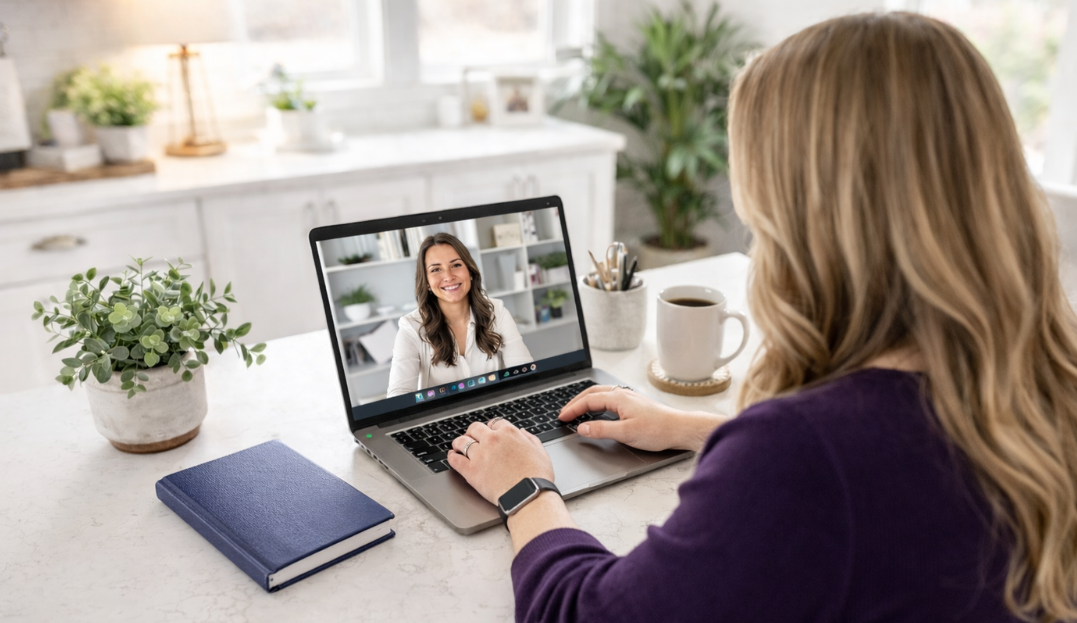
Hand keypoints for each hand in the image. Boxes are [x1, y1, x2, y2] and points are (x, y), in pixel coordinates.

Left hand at [447, 419, 554, 504]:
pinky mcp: (471, 471)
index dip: (491, 427)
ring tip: (458, 445)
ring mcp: (480, 454)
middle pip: (475, 428)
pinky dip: (452, 457)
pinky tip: (452, 456)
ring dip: (459, 442)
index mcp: (509, 433)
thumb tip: (523, 433)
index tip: (490, 432)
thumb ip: (531, 439)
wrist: (528, 495)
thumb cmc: (537, 477)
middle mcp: (492, 440)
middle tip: (472, 437)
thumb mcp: (541, 452)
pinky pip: (455, 460)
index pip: (495, 423)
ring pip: (462, 442)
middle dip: (473, 432)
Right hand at [559, 385, 727, 452]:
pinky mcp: (635, 403)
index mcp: (618, 398)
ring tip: (577, 410)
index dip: (573, 409)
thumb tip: (581, 428)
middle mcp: (623, 393)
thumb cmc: (657, 430)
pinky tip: (599, 410)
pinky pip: (610, 397)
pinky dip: (597, 402)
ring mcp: (629, 397)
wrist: (680, 428)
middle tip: (565, 413)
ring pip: (601, 393)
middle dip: (576, 402)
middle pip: (592, 393)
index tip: (562, 417)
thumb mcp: (626, 433)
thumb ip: (601, 430)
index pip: (588, 401)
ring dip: (586, 400)